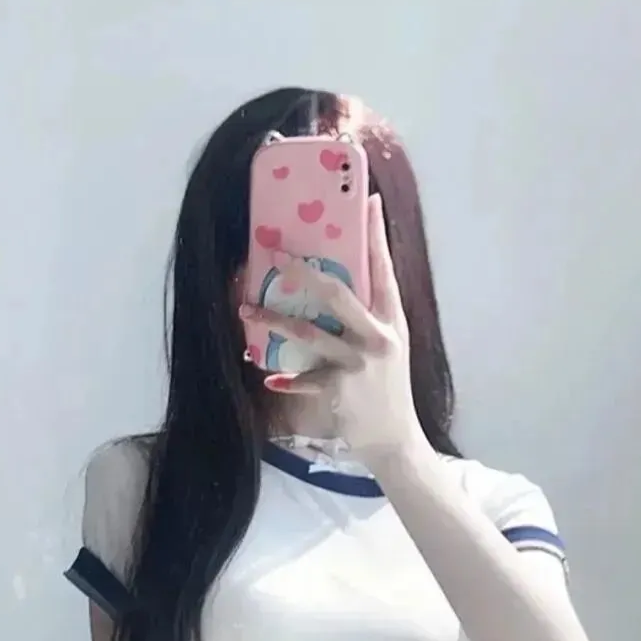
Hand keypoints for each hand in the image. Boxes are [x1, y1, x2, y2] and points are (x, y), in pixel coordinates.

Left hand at [248, 194, 428, 467]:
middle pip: (337, 294)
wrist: (394, 439)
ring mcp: (358, 363)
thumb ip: (369, 317)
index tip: (370, 201)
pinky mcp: (339, 389)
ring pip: (308, 333)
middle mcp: (377, 337)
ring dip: (273, 319)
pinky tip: (269, 377)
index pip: (384, 270)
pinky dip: (285, 379)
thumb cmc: (387, 388)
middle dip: (303, 272)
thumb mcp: (388, 346)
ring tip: (246, 308)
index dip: (376, 235)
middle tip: (276, 254)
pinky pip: (303, 379)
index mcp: (392, 321)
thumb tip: (336, 285)